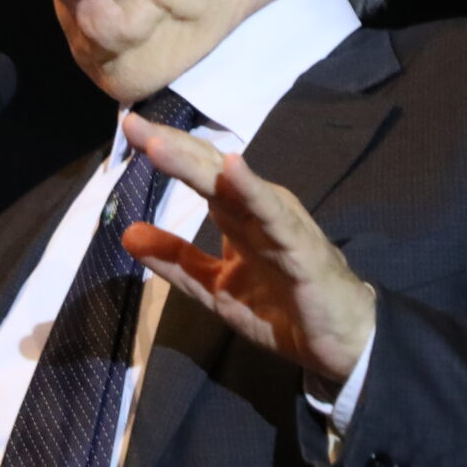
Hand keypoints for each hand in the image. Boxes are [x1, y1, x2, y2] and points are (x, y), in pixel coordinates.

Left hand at [117, 111, 376, 383]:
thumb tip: (127, 233)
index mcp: (239, 214)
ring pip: (233, 188)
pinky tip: (232, 168)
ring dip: (197, 166)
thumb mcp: (215, 288)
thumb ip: (176, 261)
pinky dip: (252, 190)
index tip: (129, 128)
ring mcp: (279, 222)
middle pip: (210, 170)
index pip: (199, 173)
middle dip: (172, 146)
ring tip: (161, 146)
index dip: (166, 151)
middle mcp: (258, 208)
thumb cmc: (282, 308)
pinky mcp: (299, 246)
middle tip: (133, 124)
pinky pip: (273, 216)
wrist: (338, 342)